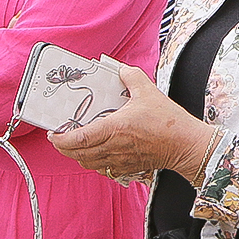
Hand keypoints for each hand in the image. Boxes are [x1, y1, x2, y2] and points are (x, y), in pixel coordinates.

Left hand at [50, 64, 216, 181]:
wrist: (185, 144)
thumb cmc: (168, 121)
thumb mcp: (149, 91)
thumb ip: (131, 77)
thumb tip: (120, 68)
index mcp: (114, 128)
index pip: (78, 139)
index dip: (61, 138)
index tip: (53, 132)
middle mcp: (113, 147)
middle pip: (77, 154)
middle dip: (63, 148)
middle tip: (59, 137)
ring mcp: (119, 160)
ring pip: (87, 163)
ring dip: (77, 155)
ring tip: (75, 144)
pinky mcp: (127, 167)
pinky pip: (102, 169)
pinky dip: (93, 163)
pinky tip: (96, 153)